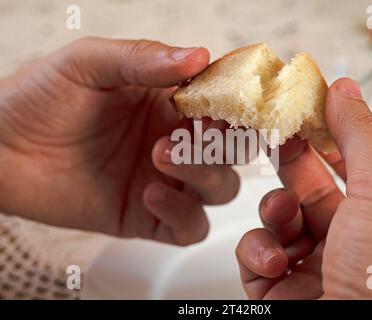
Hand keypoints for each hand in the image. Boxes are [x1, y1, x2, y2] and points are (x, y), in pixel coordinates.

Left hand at [0, 37, 238, 244]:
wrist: (0, 151)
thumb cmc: (40, 100)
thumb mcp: (88, 64)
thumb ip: (142, 59)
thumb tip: (198, 56)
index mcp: (169, 103)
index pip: (223, 104)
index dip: (234, 105)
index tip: (228, 105)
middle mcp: (175, 141)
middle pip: (232, 151)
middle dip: (223, 144)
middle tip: (195, 133)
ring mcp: (166, 181)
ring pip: (220, 188)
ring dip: (203, 175)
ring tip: (160, 155)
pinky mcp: (149, 217)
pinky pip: (189, 226)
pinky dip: (183, 213)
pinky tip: (150, 192)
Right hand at [235, 78, 371, 298]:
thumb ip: (361, 137)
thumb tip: (345, 88)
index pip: (345, 167)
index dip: (321, 137)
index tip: (298, 113)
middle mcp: (347, 243)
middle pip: (306, 190)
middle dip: (287, 166)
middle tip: (271, 138)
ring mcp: (310, 269)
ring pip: (275, 224)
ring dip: (271, 216)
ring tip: (280, 222)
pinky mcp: (278, 293)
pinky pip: (254, 259)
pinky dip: (256, 255)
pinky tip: (271, 264)